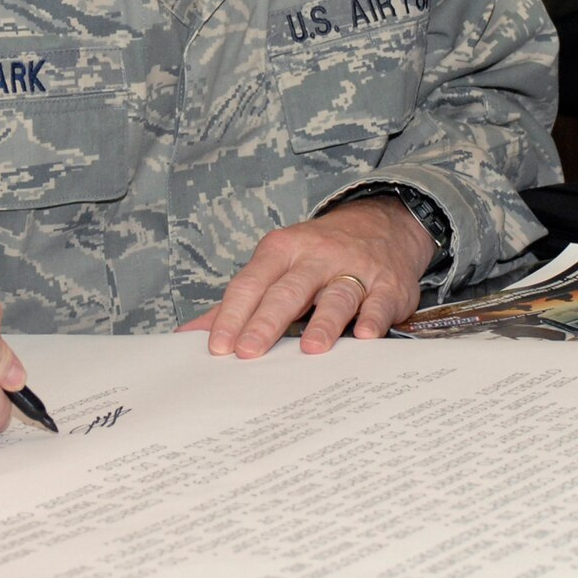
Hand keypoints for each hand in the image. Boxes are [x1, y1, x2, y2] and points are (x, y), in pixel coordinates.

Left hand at [179, 198, 436, 358]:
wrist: (385, 224)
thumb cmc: (319, 254)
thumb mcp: (277, 264)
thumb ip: (239, 301)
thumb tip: (189, 333)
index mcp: (282, 250)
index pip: (250, 283)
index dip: (232, 314)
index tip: (218, 347)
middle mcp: (317, 257)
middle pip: (288, 290)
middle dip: (267, 322)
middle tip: (249, 353)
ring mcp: (354, 270)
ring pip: (336, 296)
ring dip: (324, 322)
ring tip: (311, 349)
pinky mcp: (388, 285)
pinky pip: (379, 302)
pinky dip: (373, 318)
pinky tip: (366, 335)